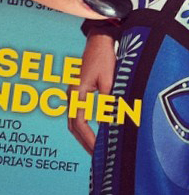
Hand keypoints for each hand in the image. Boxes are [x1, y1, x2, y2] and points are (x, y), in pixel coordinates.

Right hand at [68, 31, 116, 153]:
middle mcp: (71, 95)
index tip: (98, 150)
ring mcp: (73, 93)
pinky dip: (85, 125)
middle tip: (97, 155)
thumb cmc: (105, 58)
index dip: (88, 138)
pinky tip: (96, 131)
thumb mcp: (109, 80)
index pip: (79, 123)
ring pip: (74, 120)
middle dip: (85, 141)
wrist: (99, 39)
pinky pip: (78, 113)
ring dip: (84, 134)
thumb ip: (108, 102)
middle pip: (73, 125)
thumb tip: (110, 123)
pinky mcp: (78, 91)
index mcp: (77, 93)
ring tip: (96, 148)